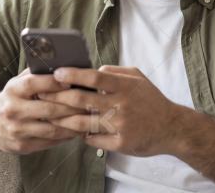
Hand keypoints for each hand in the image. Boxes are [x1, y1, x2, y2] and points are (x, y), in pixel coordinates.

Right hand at [0, 68, 86, 153]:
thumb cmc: (11, 98)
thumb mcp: (18, 82)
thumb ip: (37, 74)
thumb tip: (64, 65)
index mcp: (14, 89)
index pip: (39, 83)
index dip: (59, 83)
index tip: (77, 82)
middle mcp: (13, 109)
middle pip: (50, 109)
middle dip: (73, 107)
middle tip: (91, 105)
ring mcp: (17, 130)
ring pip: (52, 129)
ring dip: (73, 125)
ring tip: (87, 120)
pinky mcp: (21, 145)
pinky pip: (49, 142)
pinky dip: (65, 137)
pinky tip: (75, 132)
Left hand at [38, 65, 182, 156]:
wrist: (172, 128)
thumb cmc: (151, 100)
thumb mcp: (137, 77)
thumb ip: (114, 71)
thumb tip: (91, 69)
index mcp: (125, 86)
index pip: (94, 77)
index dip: (72, 75)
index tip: (56, 74)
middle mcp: (122, 105)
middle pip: (82, 100)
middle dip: (58, 97)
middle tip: (42, 94)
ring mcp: (120, 126)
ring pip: (82, 123)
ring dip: (62, 120)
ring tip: (50, 116)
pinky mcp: (121, 144)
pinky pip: (93, 139)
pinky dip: (81, 135)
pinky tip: (73, 131)